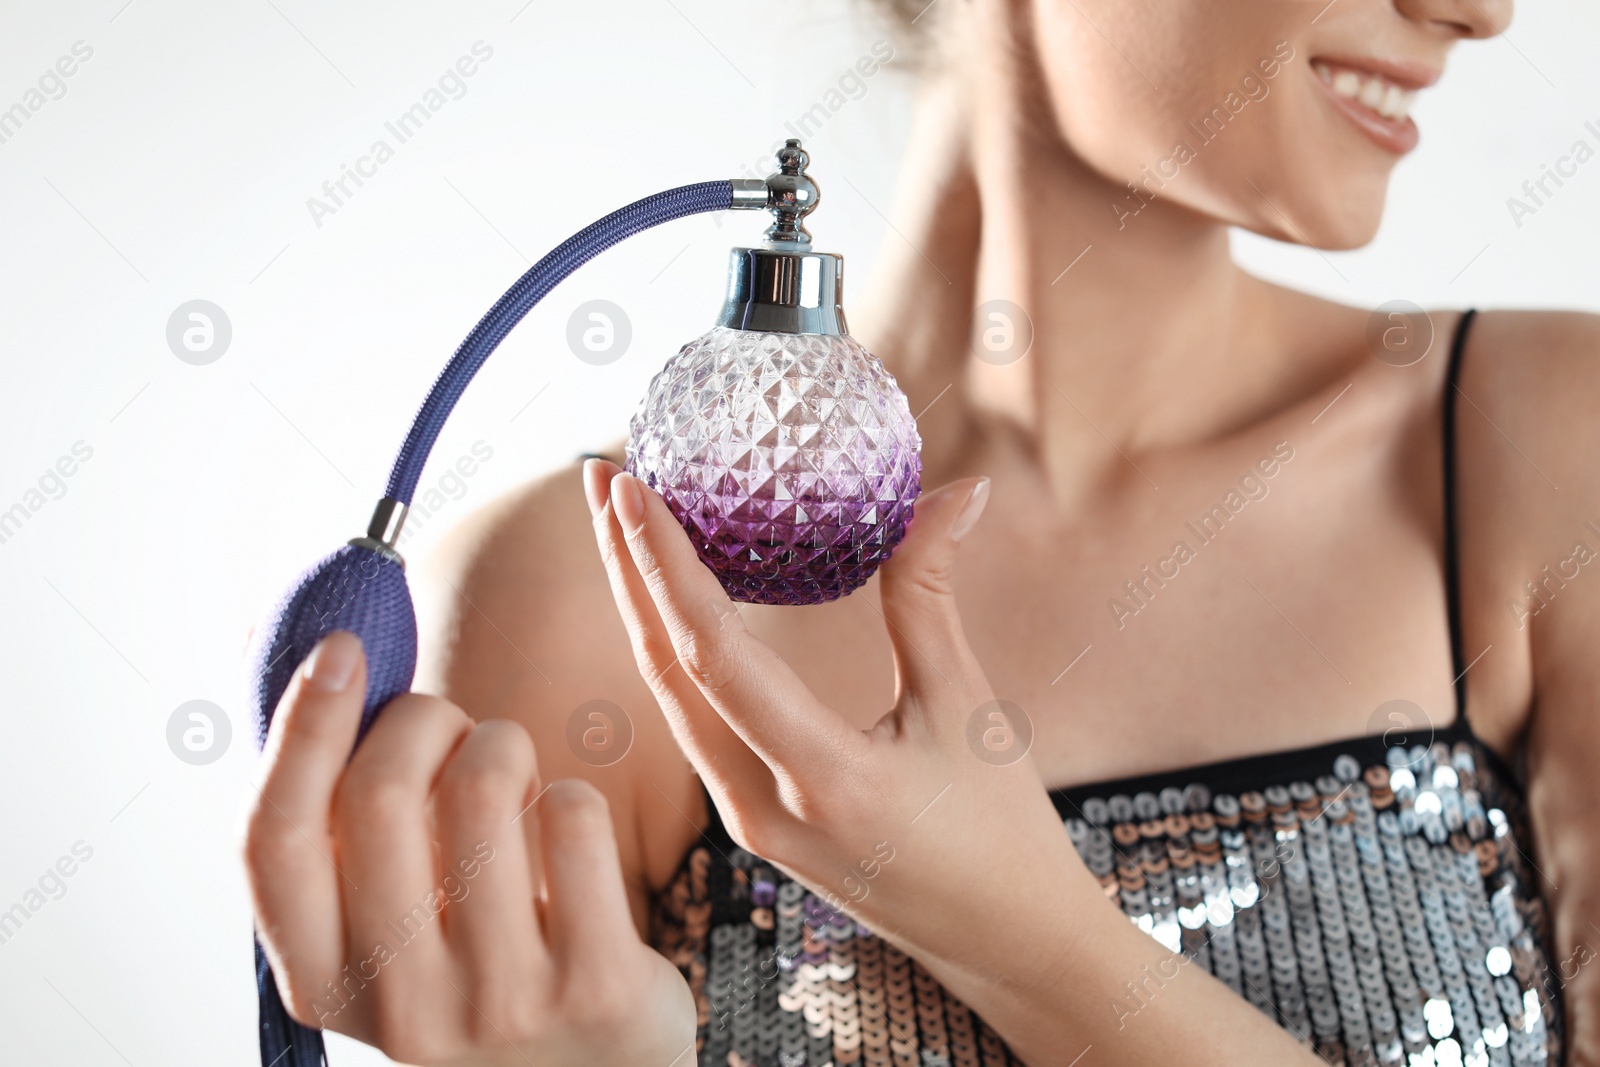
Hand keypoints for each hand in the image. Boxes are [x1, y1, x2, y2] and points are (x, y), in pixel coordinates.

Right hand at [242, 631, 695, 1066]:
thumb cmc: (478, 972)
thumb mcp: (388, 932)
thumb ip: (347, 840)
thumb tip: (331, 676)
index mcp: (324, 985)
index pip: (274, 840)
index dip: (301, 729)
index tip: (342, 650)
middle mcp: (400, 1005)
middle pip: (379, 795)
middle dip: (423, 720)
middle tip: (456, 727)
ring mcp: (499, 1003)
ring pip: (483, 789)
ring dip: (502, 744)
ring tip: (514, 771)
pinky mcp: (596, 986)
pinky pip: (575, 817)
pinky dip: (572, 791)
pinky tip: (567, 827)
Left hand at [584, 460, 1089, 967]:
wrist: (1005, 945)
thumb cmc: (1002, 830)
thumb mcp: (968, 707)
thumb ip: (932, 597)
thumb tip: (955, 489)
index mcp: (826, 780)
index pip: (716, 657)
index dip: (667, 565)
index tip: (632, 487)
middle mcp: (763, 811)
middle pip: (666, 672)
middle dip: (626, 568)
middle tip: (601, 476)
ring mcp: (746, 827)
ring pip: (669, 702)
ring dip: (640, 607)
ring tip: (623, 524)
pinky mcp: (749, 828)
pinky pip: (692, 726)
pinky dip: (672, 654)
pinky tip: (669, 604)